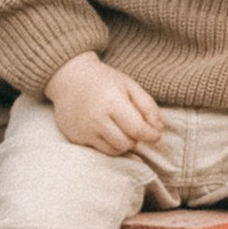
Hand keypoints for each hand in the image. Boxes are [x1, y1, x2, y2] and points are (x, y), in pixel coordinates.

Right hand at [48, 52, 164, 157]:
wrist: (69, 78)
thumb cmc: (104, 81)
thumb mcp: (130, 86)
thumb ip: (148, 107)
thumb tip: (158, 130)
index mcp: (112, 102)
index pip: (137, 130)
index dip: (151, 135)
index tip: (155, 134)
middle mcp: (96, 119)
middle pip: (126, 144)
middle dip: (136, 139)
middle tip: (134, 128)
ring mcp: (83, 130)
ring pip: (113, 151)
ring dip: (123, 144)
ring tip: (121, 129)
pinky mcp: (75, 137)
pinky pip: (98, 150)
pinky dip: (108, 144)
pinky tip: (107, 130)